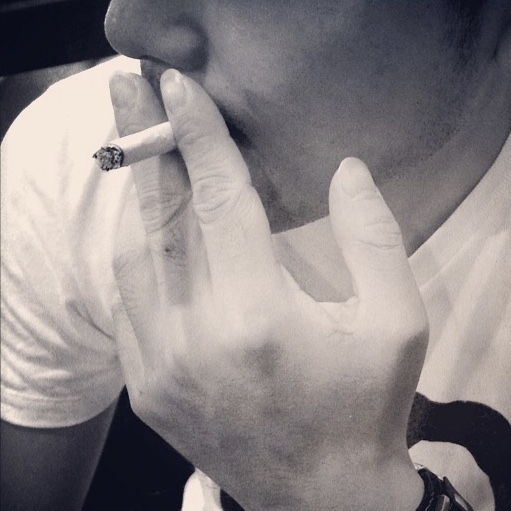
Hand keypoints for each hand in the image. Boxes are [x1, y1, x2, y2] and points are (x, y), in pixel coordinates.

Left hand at [111, 69, 427, 510]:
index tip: (180, 87)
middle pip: (162, 219)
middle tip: (130, 90)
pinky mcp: (145, 386)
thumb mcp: (397, 323)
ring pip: (133, 257)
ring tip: (146, 153)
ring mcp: (159, 366)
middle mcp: (195, 339)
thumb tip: (346, 170)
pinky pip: (128, 301)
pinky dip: (137, 255)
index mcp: (260, 319)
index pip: (221, 202)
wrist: (320, 496)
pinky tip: (150, 228)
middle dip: (147, 144)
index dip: (201, 137)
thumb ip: (375, 239)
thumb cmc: (364, 406)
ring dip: (139, 198)